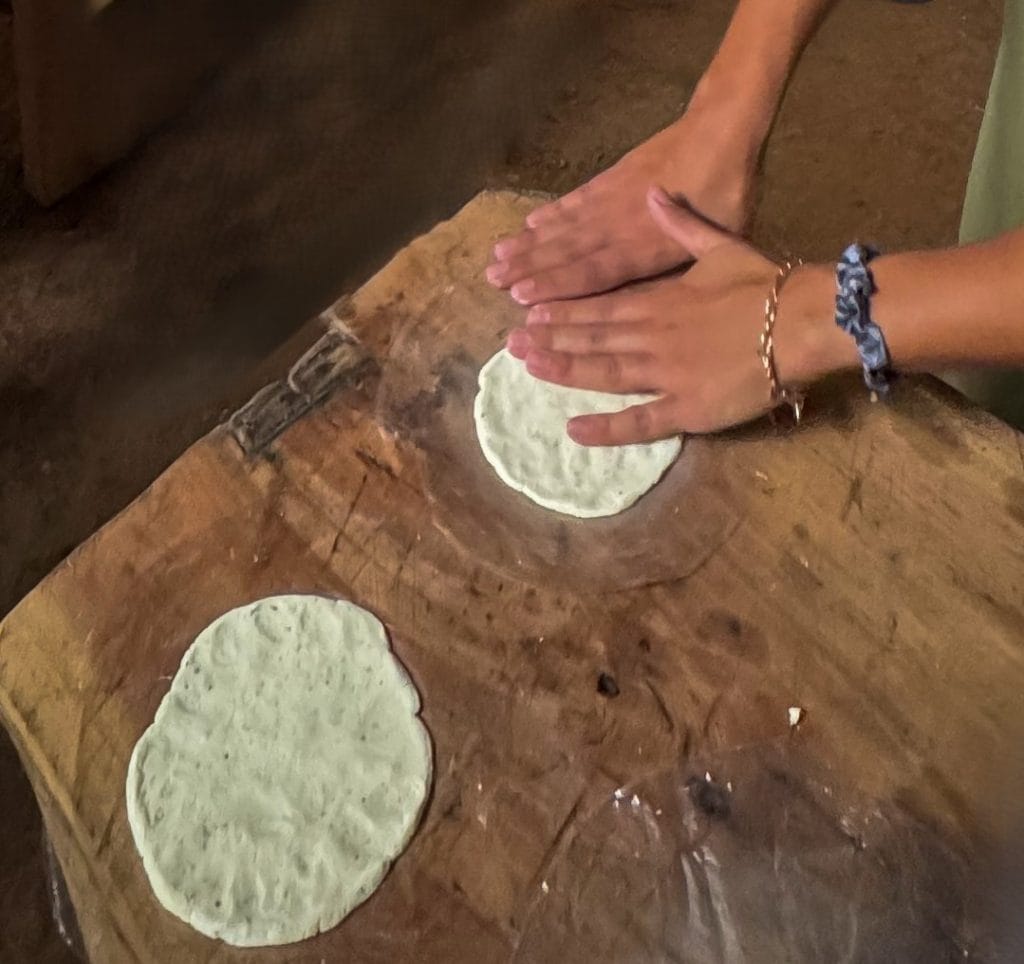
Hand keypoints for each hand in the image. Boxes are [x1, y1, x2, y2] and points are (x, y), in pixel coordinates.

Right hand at [486, 103, 759, 304]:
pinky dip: (551, 213)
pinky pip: (574, 201)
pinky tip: (529, 223)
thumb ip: (685, 264)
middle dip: (530, 267)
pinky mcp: (610, 181)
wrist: (721, 129)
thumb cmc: (728, 193)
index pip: (594, 271)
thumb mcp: (722, 237)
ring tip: (498, 257)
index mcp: (646, 248)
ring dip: (530, 243)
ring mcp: (611, 201)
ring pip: (564, 227)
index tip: (523, 295)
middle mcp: (619, 226)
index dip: (557, 284)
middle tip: (493, 281)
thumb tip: (671, 294)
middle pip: (568, 250)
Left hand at [505, 187, 839, 443]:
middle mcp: (653, 335)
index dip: (563, 309)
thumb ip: (681, 224)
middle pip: (594, 336)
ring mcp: (666, 373)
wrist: (803, 319)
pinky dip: (606, 428)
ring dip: (565, 369)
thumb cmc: (766, 283)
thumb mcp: (722, 243)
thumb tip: (653, 193)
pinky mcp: (686, 408)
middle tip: (511, 343)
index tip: (529, 311)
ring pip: (604, 371)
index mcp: (661, 299)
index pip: (601, 304)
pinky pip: (640, 421)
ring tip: (528, 368)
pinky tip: (574, 430)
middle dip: (551, 338)